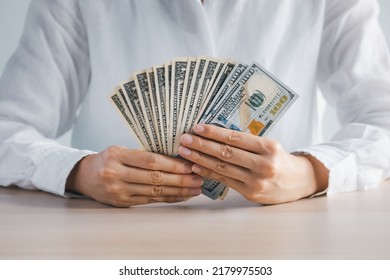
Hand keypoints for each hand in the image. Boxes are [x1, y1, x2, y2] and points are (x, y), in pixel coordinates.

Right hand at [66, 146, 202, 206]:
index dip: (172, 164)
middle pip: (154, 178)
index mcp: (117, 155)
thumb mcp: (120, 150)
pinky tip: (181, 196)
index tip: (190, 165)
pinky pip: (149, 201)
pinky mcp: (121, 203)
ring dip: (177, 191)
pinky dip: (167, 199)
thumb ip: (143, 155)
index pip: (150, 161)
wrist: (85, 176)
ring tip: (195, 188)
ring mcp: (118, 191)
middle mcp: (116, 174)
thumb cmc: (108, 159)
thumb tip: (176, 158)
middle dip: (180, 179)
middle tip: (198, 178)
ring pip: (154, 192)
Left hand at [179, 124, 327, 203]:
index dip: (214, 132)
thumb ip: (246, 142)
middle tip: (185, 139)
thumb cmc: (280, 159)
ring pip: (223, 168)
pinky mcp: (251, 193)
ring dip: (200, 159)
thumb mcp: (269, 145)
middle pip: (226, 153)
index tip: (197, 127)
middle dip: (202, 145)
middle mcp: (263, 165)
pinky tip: (196, 167)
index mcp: (269, 147)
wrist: (299, 182)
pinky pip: (225, 181)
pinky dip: (209, 173)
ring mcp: (257, 181)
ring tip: (185, 152)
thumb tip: (215, 134)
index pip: (236, 138)